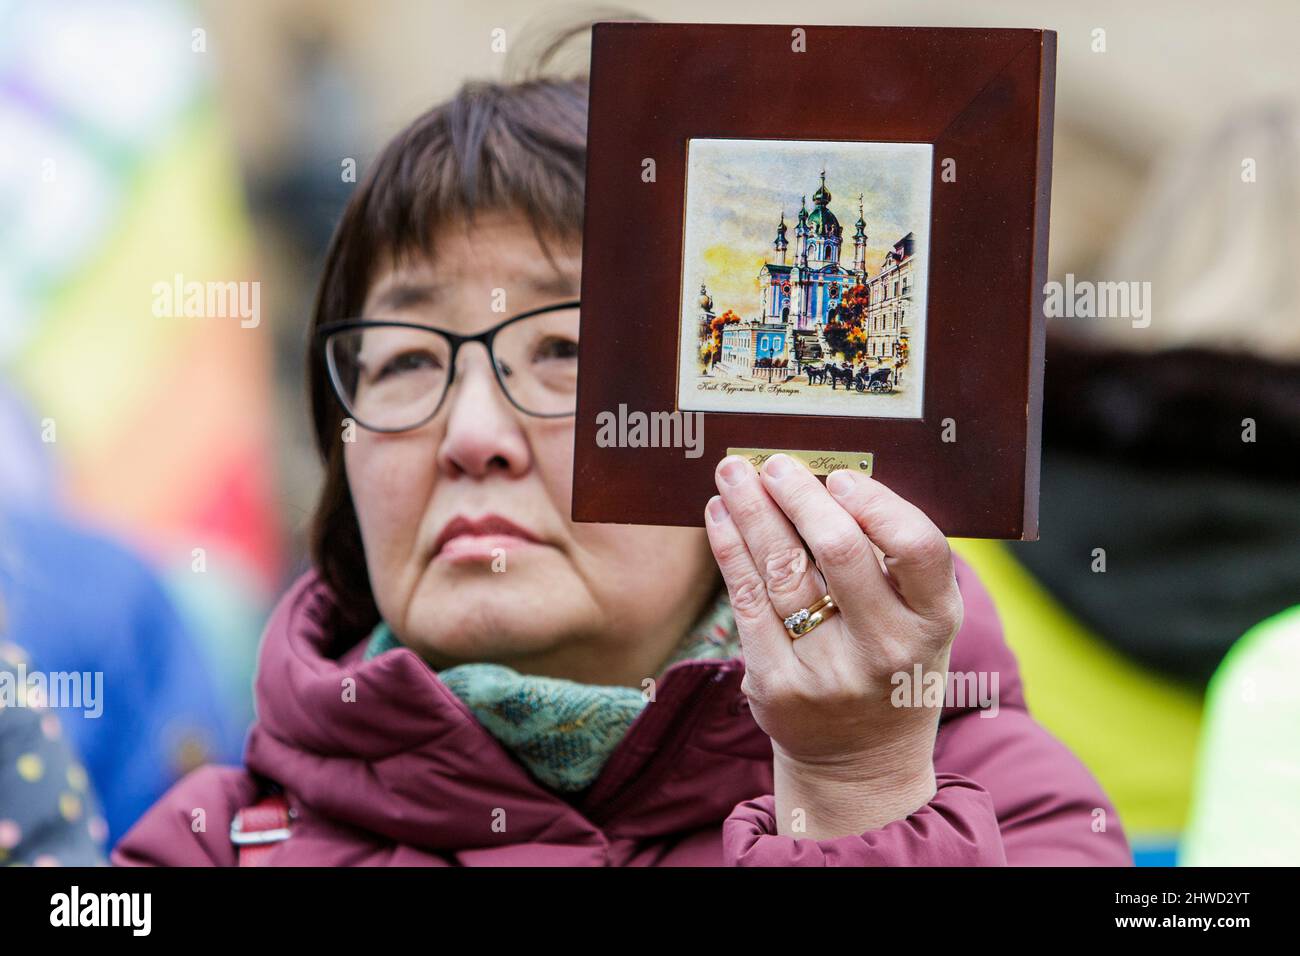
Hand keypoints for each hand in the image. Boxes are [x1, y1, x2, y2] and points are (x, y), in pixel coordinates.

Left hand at [704, 453, 962, 838]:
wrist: (860, 764)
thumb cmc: (891, 666)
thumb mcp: (919, 622)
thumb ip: (893, 562)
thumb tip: (827, 477)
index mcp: (933, 623)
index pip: (919, 549)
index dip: (878, 504)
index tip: (840, 476)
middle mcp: (886, 650)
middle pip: (840, 552)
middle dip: (800, 497)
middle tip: (774, 464)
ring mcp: (828, 672)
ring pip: (782, 570)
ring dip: (752, 511)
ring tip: (734, 474)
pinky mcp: (776, 686)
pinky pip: (747, 601)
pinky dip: (730, 550)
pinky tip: (719, 517)